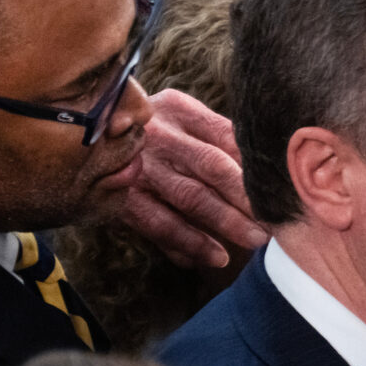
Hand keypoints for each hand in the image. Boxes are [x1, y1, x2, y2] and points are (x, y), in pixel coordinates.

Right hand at [117, 89, 268, 267]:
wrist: (81, 134)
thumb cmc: (151, 130)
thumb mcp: (180, 119)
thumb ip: (217, 137)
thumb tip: (265, 167)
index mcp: (179, 108)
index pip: (228, 136)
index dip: (257, 165)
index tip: (284, 188)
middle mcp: (159, 133)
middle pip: (213, 166)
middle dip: (248, 198)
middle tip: (276, 220)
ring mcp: (138, 164)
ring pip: (190, 197)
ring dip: (225, 222)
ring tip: (254, 241)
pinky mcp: (121, 195)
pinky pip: (159, 223)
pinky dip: (189, 242)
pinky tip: (214, 257)